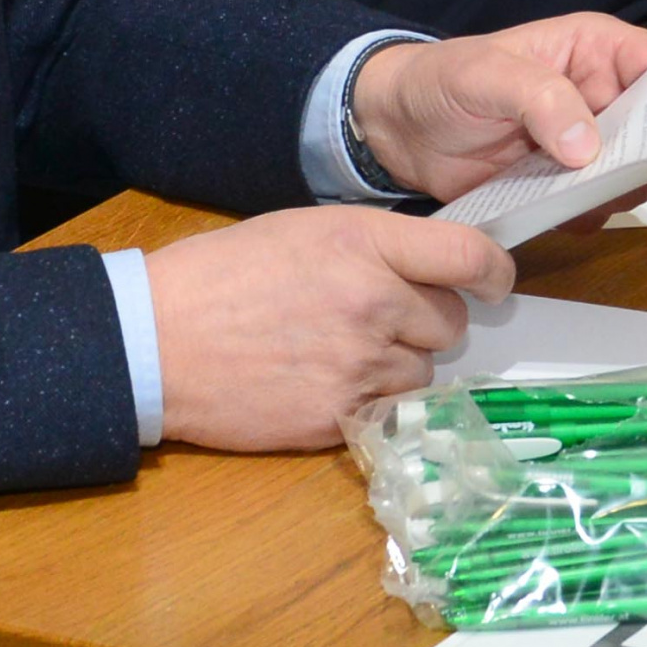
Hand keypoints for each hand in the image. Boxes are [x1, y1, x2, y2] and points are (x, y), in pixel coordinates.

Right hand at [142, 206, 510, 452]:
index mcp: (362, 243)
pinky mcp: (339, 415)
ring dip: (398, 365)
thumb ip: (371, 246)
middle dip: (426, 322)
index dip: (493, 271)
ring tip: (341, 352)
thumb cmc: (220, 276)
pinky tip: (324, 382)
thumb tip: (426, 268)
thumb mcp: (301, 231)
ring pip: (423, 372)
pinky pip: (388, 410)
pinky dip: (368, 400)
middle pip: (451, 322)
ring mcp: (359, 364)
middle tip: (381, 318)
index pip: (469, 257)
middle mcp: (373, 302)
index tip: (493, 282)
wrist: (154, 341)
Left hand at [350, 11, 646, 201]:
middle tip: (611, 173)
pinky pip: (598, 207)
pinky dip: (584, 215)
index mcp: (596, 50)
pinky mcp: (566, 185)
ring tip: (568, 190)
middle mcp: (603, 96)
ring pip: (633, 174)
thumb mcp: (486, 75)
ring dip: (612, 191)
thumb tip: (589, 148)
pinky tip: (552, 208)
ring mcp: (587, 145)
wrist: (396, 128)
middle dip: (646, 154)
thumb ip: (540, 99)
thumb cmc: (442, 81)